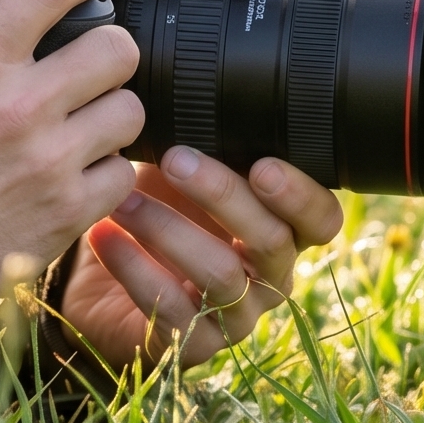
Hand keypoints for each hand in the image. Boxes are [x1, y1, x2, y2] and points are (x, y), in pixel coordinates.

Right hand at [0, 0, 144, 320]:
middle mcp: (20, 108)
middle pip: (116, 47)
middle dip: (107, 47)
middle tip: (89, 61)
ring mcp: (51, 163)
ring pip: (129, 109)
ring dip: (111, 110)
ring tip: (83, 119)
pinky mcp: (69, 212)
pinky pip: (123, 173)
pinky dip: (106, 171)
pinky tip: (75, 170)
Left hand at [64, 146, 343, 368]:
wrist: (100, 283)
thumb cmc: (154, 209)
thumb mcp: (177, 170)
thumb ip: (199, 137)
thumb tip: (187, 76)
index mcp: (281, 228)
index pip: (322, 219)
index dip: (301, 194)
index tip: (263, 163)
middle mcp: (269, 276)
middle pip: (272, 241)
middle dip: (225, 196)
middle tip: (176, 158)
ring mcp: (235, 316)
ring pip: (221, 275)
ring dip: (168, 229)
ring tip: (122, 197)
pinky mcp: (192, 346)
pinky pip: (172, 310)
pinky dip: (134, 268)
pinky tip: (104, 233)